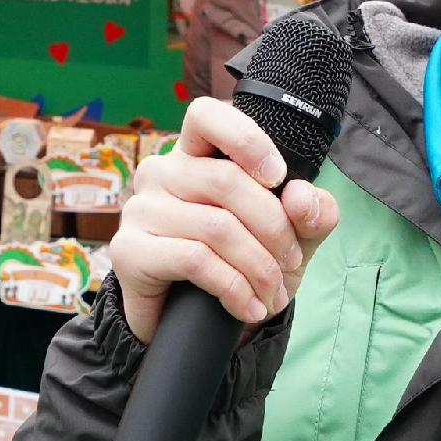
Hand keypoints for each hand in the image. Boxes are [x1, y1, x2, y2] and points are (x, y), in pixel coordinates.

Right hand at [109, 96, 343, 347]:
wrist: (198, 325)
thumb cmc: (242, 265)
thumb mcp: (291, 239)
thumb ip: (311, 214)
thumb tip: (302, 196)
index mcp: (197, 156)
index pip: (206, 115)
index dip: (246, 139)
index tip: (278, 177)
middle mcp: (162, 173)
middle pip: (227, 181)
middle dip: (274, 228)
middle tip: (291, 262)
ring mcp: (141, 209)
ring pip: (217, 227)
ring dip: (259, 268)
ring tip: (273, 295)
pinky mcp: (128, 250)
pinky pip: (194, 260)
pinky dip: (233, 288)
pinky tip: (247, 307)